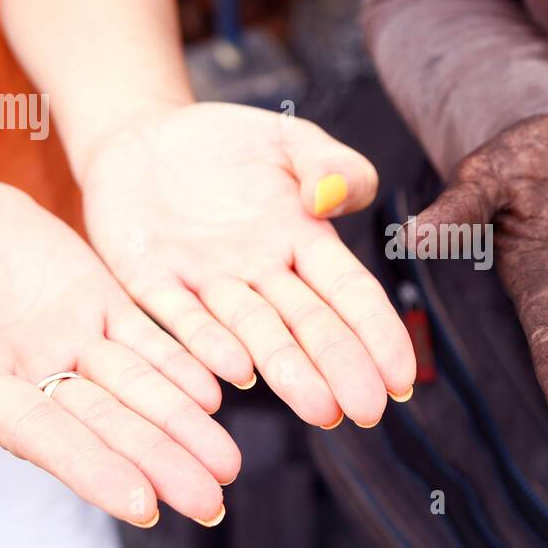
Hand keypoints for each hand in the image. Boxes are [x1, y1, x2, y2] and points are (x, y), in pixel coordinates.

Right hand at [0, 169, 237, 525]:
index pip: (44, 436)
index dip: (92, 469)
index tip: (143, 506)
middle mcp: (31, 374)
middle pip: (106, 426)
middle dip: (159, 463)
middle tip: (211, 502)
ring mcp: (68, 340)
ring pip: (136, 390)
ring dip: (181, 425)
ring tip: (227, 463)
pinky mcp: (96, 303)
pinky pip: (145, 339)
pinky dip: (178, 363)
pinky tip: (216, 389)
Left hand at [79, 103, 415, 428]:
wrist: (144, 135)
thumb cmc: (228, 143)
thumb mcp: (291, 140)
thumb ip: (330, 163)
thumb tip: (328, 199)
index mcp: (303, 241)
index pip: (350, 293)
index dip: (379, 333)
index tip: (403, 377)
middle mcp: (261, 273)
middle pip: (307, 324)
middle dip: (340, 367)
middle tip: (367, 412)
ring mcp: (207, 281)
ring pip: (253, 331)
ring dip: (286, 371)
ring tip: (321, 410)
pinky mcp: (150, 278)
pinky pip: (180, 315)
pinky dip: (207, 343)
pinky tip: (238, 373)